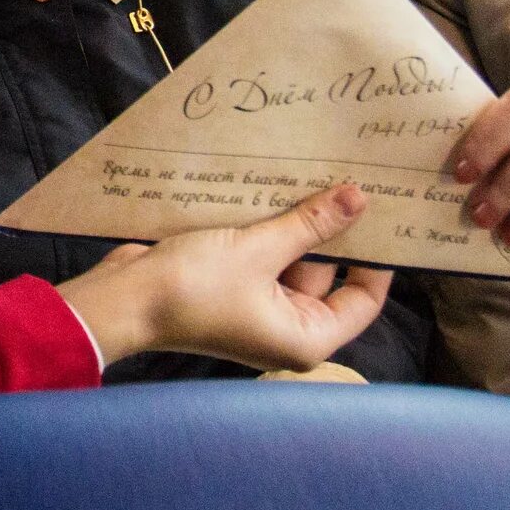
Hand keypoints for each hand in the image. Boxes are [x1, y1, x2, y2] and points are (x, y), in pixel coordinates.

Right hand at [56, 184, 392, 371]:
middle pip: (327, 273)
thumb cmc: (195, 287)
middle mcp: (287, 326)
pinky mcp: (234, 285)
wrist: (124, 298)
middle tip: (351, 179)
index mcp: (305, 336)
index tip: (386, 213)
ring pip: (293, 258)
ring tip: (314, 174)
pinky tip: (276, 188)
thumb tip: (359, 198)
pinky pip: (265, 254)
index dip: (377, 258)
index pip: (364, 299)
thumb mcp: (259, 249)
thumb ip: (311, 223)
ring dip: (297, 223)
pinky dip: (270, 228)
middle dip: (332, 231)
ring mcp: (258, 305)